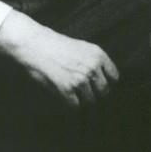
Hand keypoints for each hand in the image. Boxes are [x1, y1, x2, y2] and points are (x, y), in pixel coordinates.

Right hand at [0, 11, 119, 108]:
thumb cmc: (56, 45)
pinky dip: (70, 105)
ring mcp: (80, 79)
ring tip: (74, 95)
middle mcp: (92, 68)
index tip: (99, 86)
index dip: (107, 83)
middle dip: (96, 94)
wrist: (35, 45)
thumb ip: (95, 61)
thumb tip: (103, 79)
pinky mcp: (66, 89)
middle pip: (104, 91)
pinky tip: (65, 98)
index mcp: (98, 55)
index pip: (114, 77)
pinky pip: (75, 106)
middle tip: (86, 94)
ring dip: (83, 101)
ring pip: (91, 101)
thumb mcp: (83, 47)